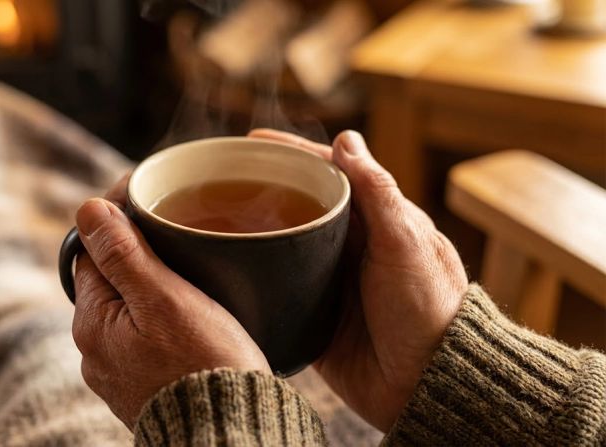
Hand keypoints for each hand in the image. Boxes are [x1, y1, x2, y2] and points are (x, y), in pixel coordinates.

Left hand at [71, 177, 270, 428]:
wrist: (230, 434)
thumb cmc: (203, 365)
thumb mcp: (164, 299)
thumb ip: (123, 254)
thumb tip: (87, 209)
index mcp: (92, 324)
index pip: (92, 253)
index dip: (117, 222)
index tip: (147, 202)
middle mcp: (96, 352)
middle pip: (110, 283)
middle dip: (137, 256)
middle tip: (177, 234)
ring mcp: (120, 375)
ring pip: (131, 313)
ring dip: (152, 291)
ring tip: (190, 276)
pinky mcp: (145, 390)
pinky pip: (147, 342)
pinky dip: (163, 324)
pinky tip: (191, 321)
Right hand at [248, 129, 467, 431]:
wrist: (425, 385)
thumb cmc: (429, 310)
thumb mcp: (406, 243)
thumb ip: (377, 193)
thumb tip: (346, 139)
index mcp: (375, 220)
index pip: (328, 174)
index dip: (292, 154)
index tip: (253, 141)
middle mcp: (349, 246)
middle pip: (298, 204)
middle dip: (262, 188)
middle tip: (218, 177)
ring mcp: (328, 280)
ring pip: (282, 243)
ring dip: (251, 229)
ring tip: (209, 217)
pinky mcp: (312, 314)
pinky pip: (276, 287)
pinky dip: (251, 275)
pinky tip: (223, 267)